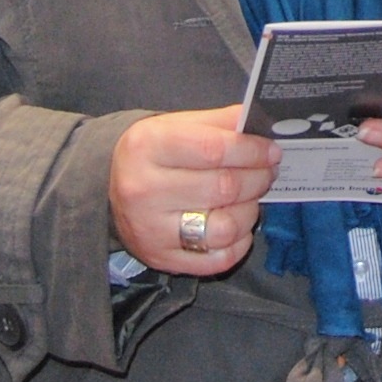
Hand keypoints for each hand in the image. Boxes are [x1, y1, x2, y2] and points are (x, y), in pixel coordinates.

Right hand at [108, 106, 280, 276]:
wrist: (110, 190)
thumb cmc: (154, 153)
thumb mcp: (177, 125)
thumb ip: (221, 122)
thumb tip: (264, 123)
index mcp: (147, 147)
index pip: (213, 149)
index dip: (251, 151)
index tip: (271, 151)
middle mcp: (144, 190)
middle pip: (223, 188)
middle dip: (257, 178)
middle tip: (267, 172)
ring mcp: (151, 230)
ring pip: (225, 227)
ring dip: (250, 211)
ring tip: (250, 198)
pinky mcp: (162, 259)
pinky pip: (219, 259)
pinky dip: (239, 243)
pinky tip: (237, 226)